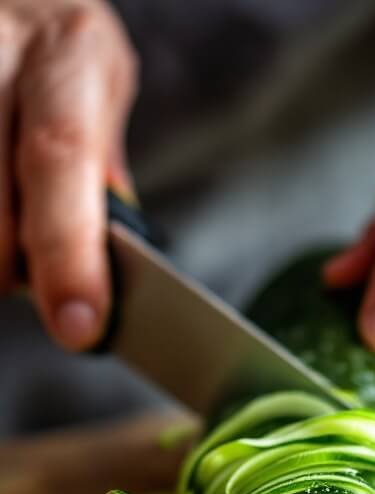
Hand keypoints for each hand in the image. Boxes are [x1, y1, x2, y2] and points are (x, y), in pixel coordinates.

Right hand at [0, 0, 136, 348]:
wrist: (5, 0)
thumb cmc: (52, 57)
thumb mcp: (94, 91)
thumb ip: (100, 169)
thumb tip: (110, 266)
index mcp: (68, 53)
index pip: (61, 158)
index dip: (68, 252)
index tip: (79, 325)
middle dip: (8, 267)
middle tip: (23, 279)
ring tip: (2, 240)